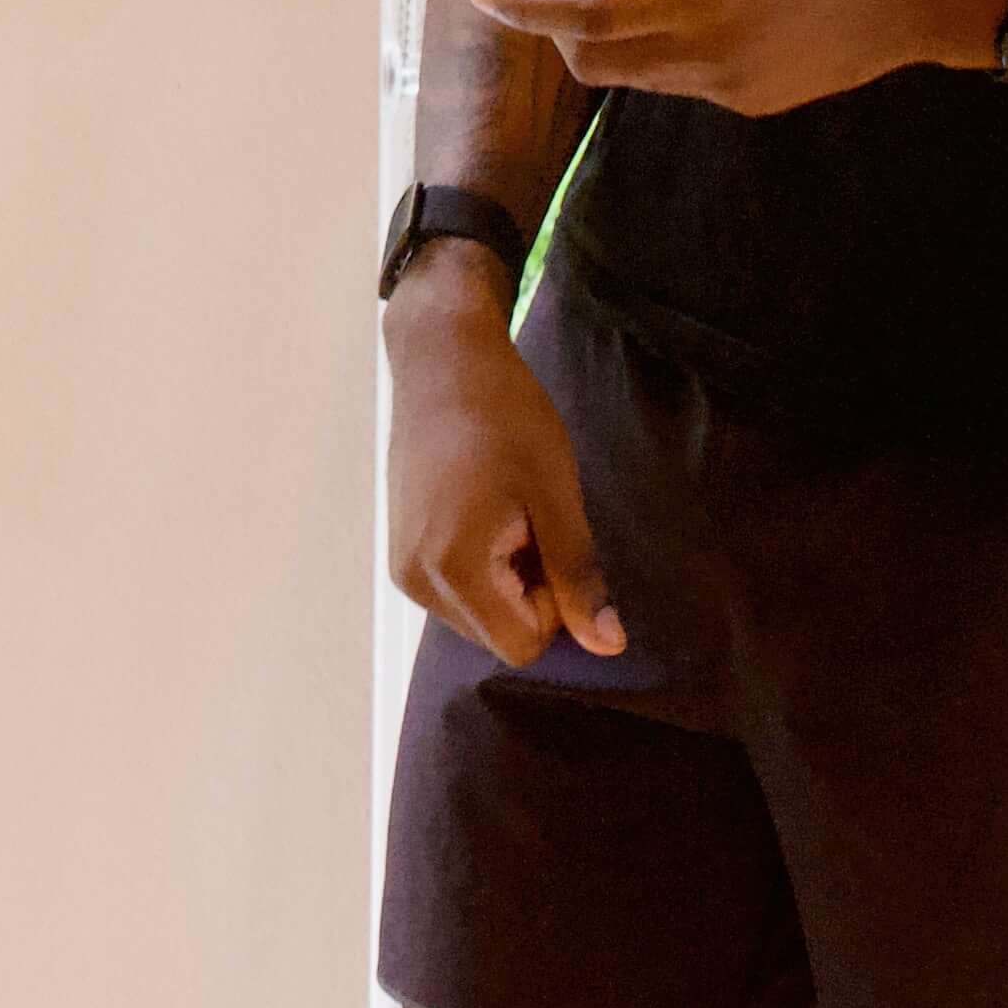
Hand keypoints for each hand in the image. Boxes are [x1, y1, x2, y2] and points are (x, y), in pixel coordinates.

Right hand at [382, 250, 622, 663]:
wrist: (442, 360)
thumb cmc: (506, 418)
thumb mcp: (556, 496)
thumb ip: (578, 577)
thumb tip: (608, 647)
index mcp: (451, 566)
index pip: (522, 644)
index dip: (556, 604)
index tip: (551, 540)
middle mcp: (414, 578)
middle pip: (497, 635)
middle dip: (528, 594)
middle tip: (529, 522)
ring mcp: (401, 565)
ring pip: (478, 615)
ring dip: (507, 581)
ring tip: (505, 512)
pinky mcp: (399, 549)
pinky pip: (455, 590)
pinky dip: (482, 567)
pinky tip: (483, 511)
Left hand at [462, 0, 1007, 120]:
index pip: (586, 17)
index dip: (527, 8)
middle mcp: (712, 54)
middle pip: (597, 57)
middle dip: (565, 16)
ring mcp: (734, 85)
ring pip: (636, 71)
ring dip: (615, 27)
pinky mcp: (755, 99)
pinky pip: (679, 78)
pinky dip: (660, 42)